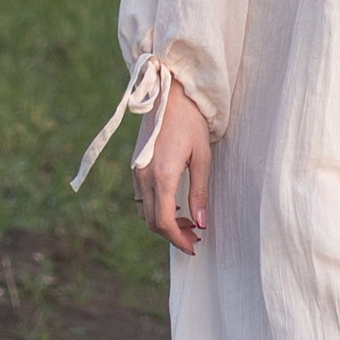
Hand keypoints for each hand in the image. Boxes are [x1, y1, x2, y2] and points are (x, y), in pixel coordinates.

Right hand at [139, 83, 212, 253]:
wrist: (169, 92)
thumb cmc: (191, 121)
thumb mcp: (202, 157)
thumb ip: (200, 192)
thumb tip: (201, 223)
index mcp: (161, 176)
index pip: (163, 222)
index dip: (178, 239)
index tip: (193, 246)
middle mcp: (143, 176)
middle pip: (152, 221)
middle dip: (172, 235)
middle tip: (195, 238)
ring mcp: (136, 171)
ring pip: (144, 211)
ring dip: (163, 223)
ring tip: (187, 223)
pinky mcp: (136, 165)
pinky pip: (141, 197)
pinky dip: (155, 208)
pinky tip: (174, 206)